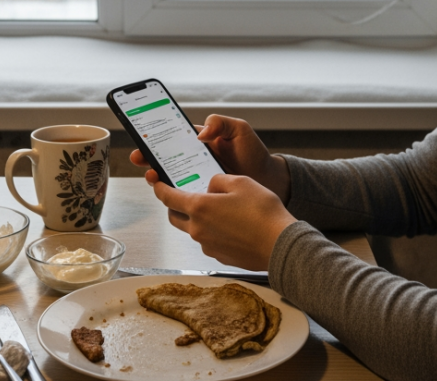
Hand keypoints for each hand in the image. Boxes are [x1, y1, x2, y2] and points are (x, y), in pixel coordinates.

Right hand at [128, 114, 290, 201]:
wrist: (268, 179)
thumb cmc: (254, 153)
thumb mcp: (239, 130)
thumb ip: (220, 123)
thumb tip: (201, 133)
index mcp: (199, 142)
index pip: (172, 138)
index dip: (155, 138)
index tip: (143, 137)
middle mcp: (193, 160)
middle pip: (163, 159)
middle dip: (147, 158)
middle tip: (140, 158)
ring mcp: (196, 179)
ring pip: (169, 179)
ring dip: (156, 177)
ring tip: (153, 176)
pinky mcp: (202, 196)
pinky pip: (183, 196)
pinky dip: (174, 195)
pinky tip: (170, 194)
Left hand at [148, 173, 297, 271]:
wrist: (279, 244)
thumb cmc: (262, 212)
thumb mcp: (240, 182)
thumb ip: (218, 180)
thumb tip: (211, 187)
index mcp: (199, 207)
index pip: (168, 197)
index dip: (159, 188)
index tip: (156, 183)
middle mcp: (198, 229)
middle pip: (174, 217)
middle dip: (173, 206)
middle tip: (181, 196)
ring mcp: (207, 245)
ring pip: (192, 229)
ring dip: (195, 219)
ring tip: (215, 210)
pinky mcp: (219, 256)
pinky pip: (208, 240)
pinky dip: (212, 231)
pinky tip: (229, 225)